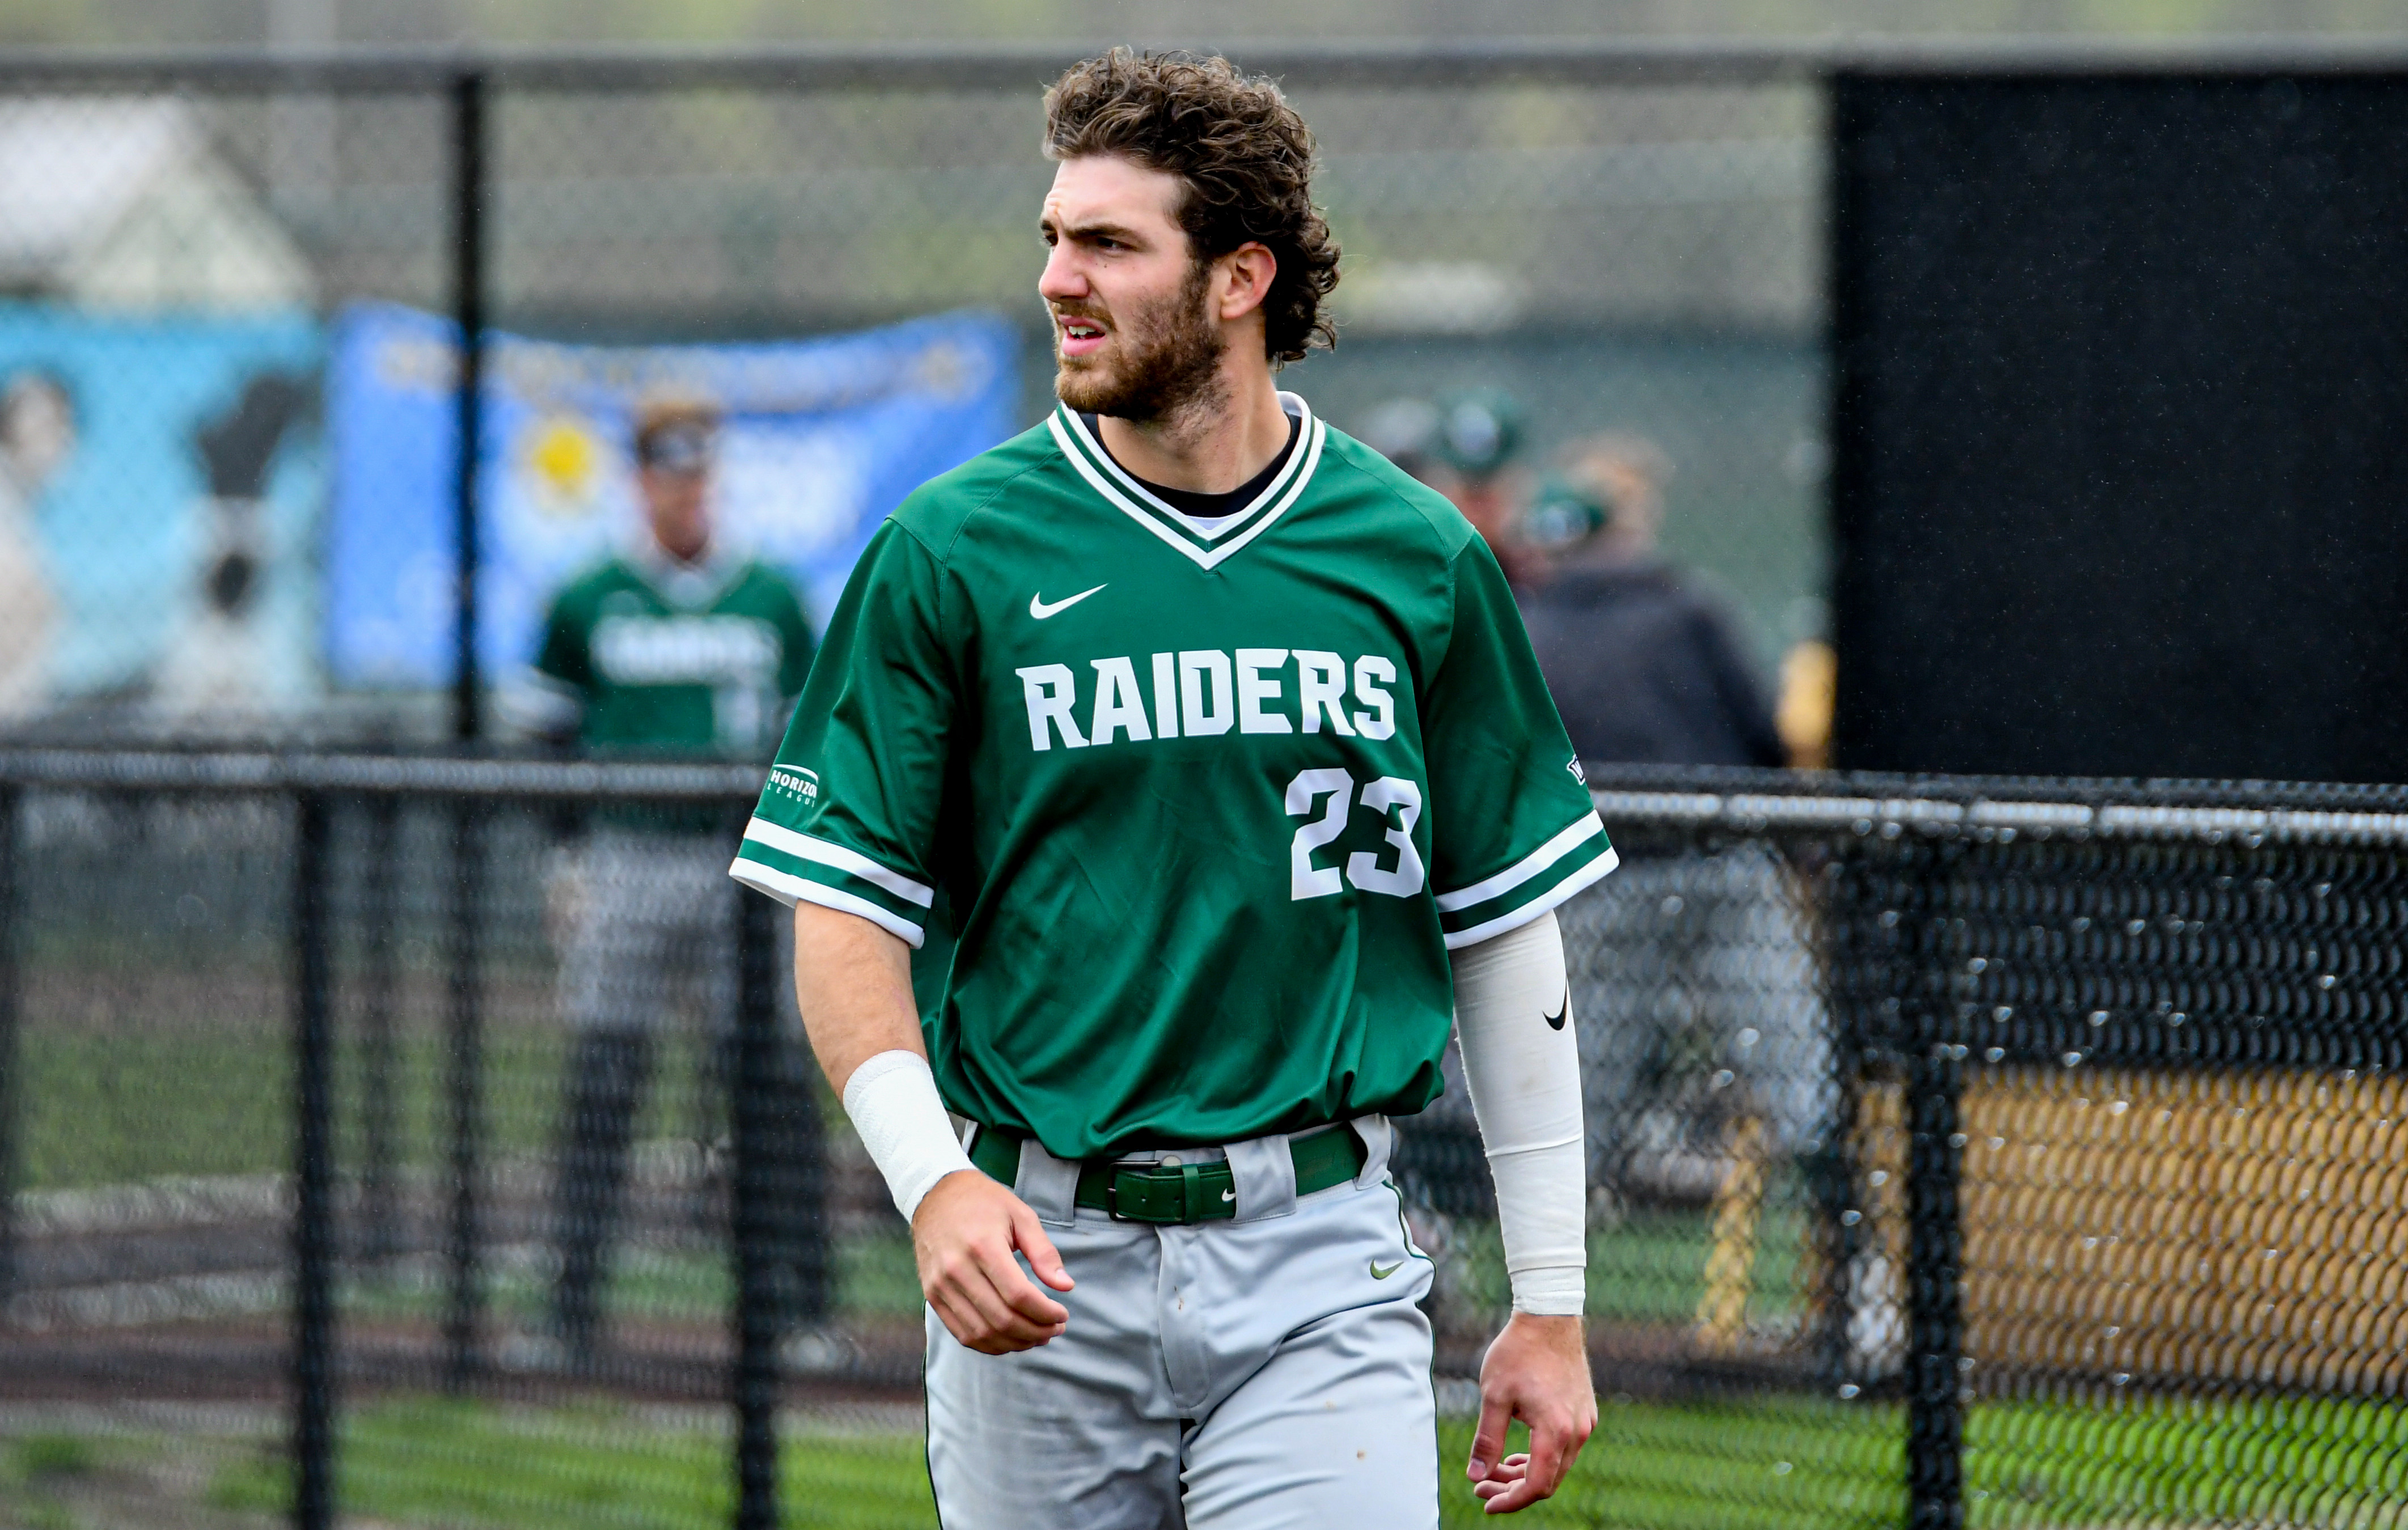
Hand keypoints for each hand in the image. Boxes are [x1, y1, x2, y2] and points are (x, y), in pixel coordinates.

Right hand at [912, 1168, 1075, 1354]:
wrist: (934, 1195)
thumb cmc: (983, 1202)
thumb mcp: (1020, 1215)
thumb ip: (1044, 1252)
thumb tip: (1066, 1286)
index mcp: (983, 1246)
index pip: (1018, 1295)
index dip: (1045, 1313)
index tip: (1063, 1315)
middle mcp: (957, 1269)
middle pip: (1001, 1319)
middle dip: (1035, 1331)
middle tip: (1056, 1329)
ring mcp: (940, 1286)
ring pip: (982, 1333)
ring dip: (1015, 1343)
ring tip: (1038, 1336)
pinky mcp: (932, 1296)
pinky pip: (962, 1333)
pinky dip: (990, 1344)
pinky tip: (1011, 1339)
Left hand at [1467, 1313, 1594, 1513]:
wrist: (1549, 1316)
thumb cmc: (1518, 1352)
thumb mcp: (1494, 1396)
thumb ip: (1487, 1440)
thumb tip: (1476, 1476)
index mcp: (1555, 1430)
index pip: (1536, 1486)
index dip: (1510, 1501)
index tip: (1485, 1501)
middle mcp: (1577, 1432)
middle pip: (1547, 1481)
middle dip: (1513, 1489)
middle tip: (1482, 1484)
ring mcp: (1585, 1422)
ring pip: (1557, 1466)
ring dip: (1526, 1473)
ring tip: (1496, 1469)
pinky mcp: (1585, 1412)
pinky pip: (1565, 1449)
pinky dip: (1542, 1457)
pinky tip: (1519, 1452)